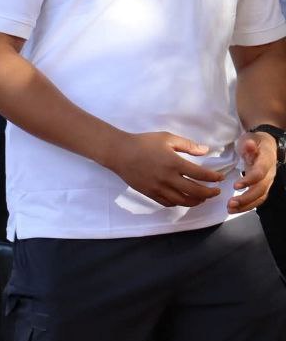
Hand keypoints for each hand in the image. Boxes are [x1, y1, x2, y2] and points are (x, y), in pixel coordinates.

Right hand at [108, 131, 225, 207]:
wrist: (119, 153)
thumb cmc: (143, 142)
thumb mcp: (167, 138)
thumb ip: (187, 145)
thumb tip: (205, 150)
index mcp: (174, 163)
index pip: (201, 174)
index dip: (214, 178)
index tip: (220, 178)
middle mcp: (168, 178)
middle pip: (195, 191)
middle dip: (210, 193)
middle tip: (216, 192)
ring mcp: (158, 187)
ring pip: (183, 200)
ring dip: (196, 201)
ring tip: (202, 198)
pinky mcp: (149, 193)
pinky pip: (168, 202)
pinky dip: (179, 202)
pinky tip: (183, 198)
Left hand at [230, 130, 277, 212]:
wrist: (266, 145)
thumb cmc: (255, 141)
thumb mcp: (251, 139)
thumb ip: (249, 144)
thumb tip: (249, 144)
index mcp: (266, 161)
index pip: (260, 173)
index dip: (249, 180)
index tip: (235, 186)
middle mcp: (269, 173)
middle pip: (261, 189)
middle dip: (246, 198)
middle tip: (230, 203)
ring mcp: (267, 181)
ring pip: (260, 197)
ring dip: (246, 205)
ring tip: (230, 209)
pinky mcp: (262, 187)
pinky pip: (257, 199)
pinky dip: (247, 206)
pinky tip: (234, 209)